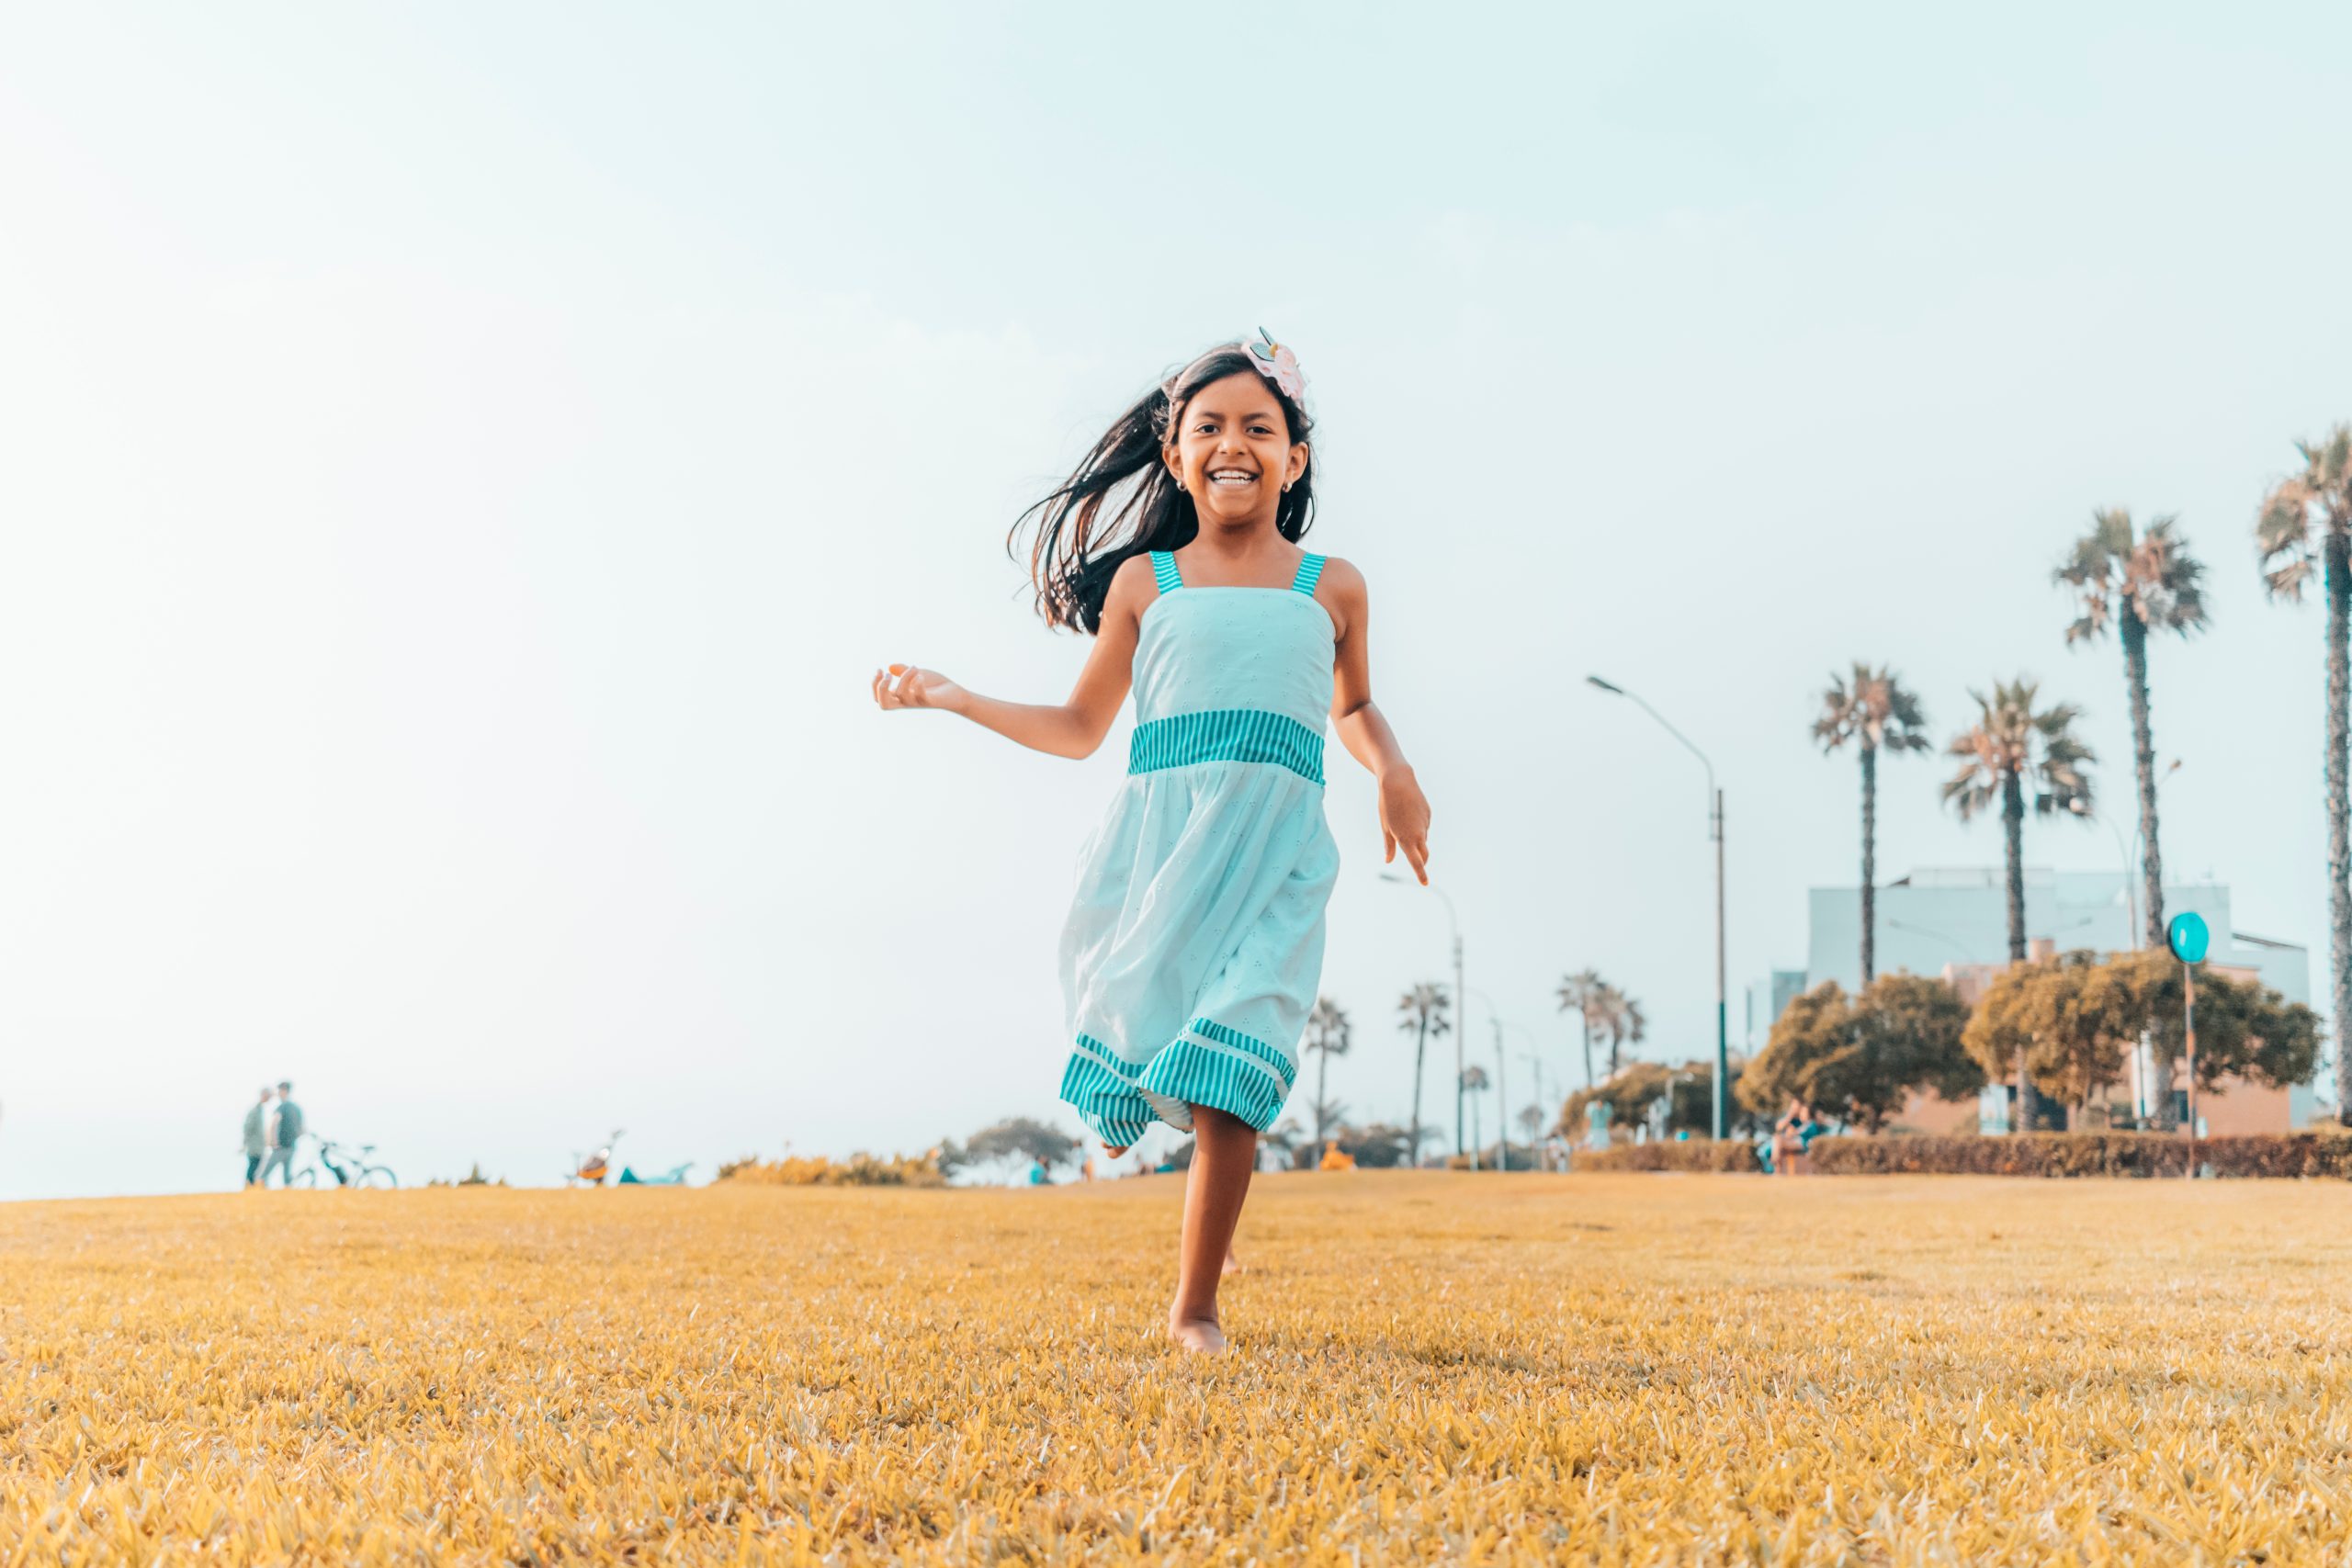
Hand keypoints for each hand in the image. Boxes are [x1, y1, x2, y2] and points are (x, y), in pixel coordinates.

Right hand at [872, 663, 965, 712]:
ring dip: (905, 677)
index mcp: (900, 697)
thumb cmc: (935, 686)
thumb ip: (903, 671)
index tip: (880, 669)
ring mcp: (917, 703)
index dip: (874, 684)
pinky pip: (920, 697)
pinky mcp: (930, 701)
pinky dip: (918, 684)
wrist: (956, 694)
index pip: (878, 698)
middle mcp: (906, 702)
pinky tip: (921, 676)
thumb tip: (890, 666)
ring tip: (914, 667)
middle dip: (881, 688)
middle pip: (884, 705)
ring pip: (902, 695)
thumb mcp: (916, 674)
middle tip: (889, 676)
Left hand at [1378, 766, 1430, 884]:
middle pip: (1424, 854)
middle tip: (1418, 863)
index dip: (1421, 874)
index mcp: (1406, 839)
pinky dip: (1417, 825)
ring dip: (1415, 837)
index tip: (1425, 883)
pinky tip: (1409, 812)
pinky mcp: (1428, 815)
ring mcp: (1425, 824)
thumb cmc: (1387, 806)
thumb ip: (1389, 846)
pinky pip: (1424, 825)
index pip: (1416, 862)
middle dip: (1421, 860)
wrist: (1398, 783)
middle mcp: (1419, 834)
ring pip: (1422, 838)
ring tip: (1402, 821)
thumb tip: (1389, 860)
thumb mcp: (1385, 827)